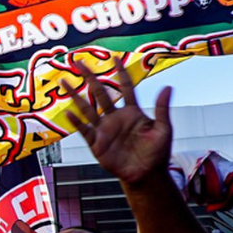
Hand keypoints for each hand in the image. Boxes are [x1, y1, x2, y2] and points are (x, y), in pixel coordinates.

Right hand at [63, 62, 172, 186]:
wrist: (146, 175)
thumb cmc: (157, 153)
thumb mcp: (163, 129)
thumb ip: (162, 109)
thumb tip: (168, 87)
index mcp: (132, 112)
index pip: (125, 87)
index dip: (120, 72)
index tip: (114, 58)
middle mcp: (115, 117)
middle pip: (100, 92)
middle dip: (89, 76)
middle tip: (79, 62)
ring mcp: (104, 130)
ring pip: (87, 108)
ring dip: (75, 95)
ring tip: (65, 81)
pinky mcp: (97, 144)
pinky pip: (85, 130)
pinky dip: (77, 122)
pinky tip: (69, 113)